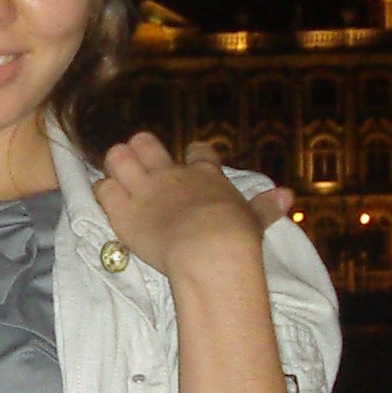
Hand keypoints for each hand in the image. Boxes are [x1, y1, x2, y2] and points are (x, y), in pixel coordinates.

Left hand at [94, 133, 291, 278]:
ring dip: (116, 165)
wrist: (209, 249)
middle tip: (140, 167)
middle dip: (140, 151)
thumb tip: (288, 196)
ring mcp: (145, 189)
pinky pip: (103, 189)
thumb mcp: (255, 220)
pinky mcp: (123, 210)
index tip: (192, 160)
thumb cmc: (237, 236)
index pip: (198, 151)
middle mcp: (171, 175)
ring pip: (118, 156)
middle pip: (147, 143)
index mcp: (205, 175)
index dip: (193, 154)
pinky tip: (107, 200)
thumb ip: (266, 207)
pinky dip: (103, 193)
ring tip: (118, 179)